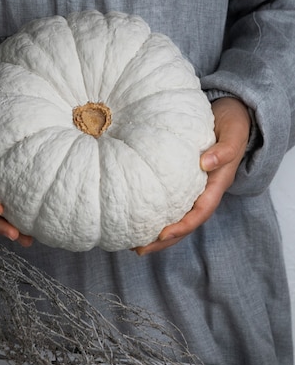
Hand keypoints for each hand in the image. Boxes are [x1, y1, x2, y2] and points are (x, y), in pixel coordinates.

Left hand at [134, 97, 250, 255]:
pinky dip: (154, 211)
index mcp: (218, 183)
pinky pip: (169, 201)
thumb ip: (225, 150)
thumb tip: (205, 163)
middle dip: (163, 240)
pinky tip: (135, 215)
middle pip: (185, 223)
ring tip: (132, 242)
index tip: (161, 235)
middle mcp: (205, 190)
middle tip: (138, 250)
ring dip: (157, 233)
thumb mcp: (233, 133)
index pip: (200, 211)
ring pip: (176, 216)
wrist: (231, 114)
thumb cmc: (232, 124)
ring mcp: (194, 187)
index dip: (182, 226)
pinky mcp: (182, 180)